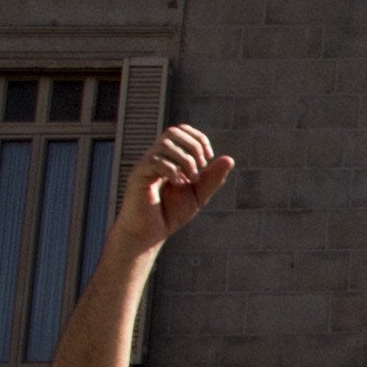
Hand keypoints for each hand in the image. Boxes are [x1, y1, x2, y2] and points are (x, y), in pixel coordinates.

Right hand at [109, 124, 237, 251]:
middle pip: (173, 131)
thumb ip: (212, 179)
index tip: (208, 158)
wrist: (148, 234)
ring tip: (190, 179)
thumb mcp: (198, 195)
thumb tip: (229, 159)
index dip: (198, 139)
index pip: (182, 131)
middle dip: (193, 147)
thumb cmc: (169, 214)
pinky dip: (172, 170)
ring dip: (185, 160)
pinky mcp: (138, 176)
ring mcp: (145, 165)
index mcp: (169, 158)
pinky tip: (176, 183)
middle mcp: (156, 157)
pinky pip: (154, 161)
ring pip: (165, 144)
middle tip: (199, 169)